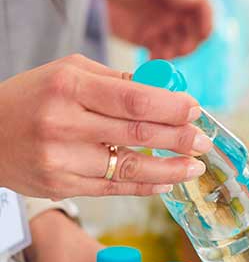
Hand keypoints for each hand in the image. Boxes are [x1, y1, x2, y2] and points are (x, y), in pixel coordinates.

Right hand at [0, 54, 208, 199]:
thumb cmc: (32, 98)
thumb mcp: (67, 74)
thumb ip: (116, 82)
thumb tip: (166, 93)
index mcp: (68, 87)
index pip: (133, 99)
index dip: (171, 107)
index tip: (195, 110)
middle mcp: (63, 123)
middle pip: (137, 132)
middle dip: (179, 138)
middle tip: (204, 141)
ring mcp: (62, 158)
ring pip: (130, 166)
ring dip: (171, 168)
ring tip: (195, 166)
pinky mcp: (62, 185)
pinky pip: (115, 187)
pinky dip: (146, 184)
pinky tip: (168, 181)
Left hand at [96, 0, 211, 59]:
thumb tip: (193, 1)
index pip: (201, 6)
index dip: (206, 20)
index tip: (203, 34)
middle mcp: (173, 9)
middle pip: (195, 30)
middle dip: (192, 42)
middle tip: (181, 50)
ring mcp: (161, 25)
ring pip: (181, 45)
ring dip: (176, 53)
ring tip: (162, 55)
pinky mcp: (147, 39)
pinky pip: (162, 55)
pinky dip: (161, 62)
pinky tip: (152, 62)